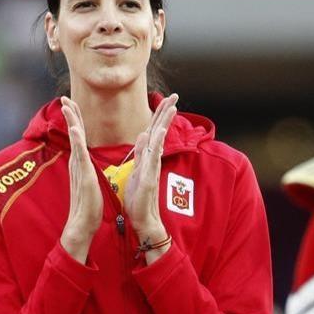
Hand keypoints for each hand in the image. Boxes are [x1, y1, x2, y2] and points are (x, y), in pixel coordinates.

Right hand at [59, 96, 103, 263]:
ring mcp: (78, 167)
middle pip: (74, 132)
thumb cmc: (89, 204)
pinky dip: (76, 140)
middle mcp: (76, 161)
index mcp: (80, 162)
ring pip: (75, 139)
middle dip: (70, 114)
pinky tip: (75, 129)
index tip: (72, 103)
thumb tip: (86, 161)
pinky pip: (79, 154)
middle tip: (64, 97)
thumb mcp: (90, 180)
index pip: (78, 136)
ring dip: (71, 121)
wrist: (84, 223)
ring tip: (67, 105)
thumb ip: (87, 169)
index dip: (75, 119)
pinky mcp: (82, 175)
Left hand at [124, 94, 177, 264]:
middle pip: (160, 131)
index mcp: (148, 156)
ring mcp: (153, 166)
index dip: (159, 114)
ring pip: (159, 141)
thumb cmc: (140, 197)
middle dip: (166, 113)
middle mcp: (153, 158)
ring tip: (171, 107)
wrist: (142, 218)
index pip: (154, 130)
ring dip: (165, 123)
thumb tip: (143, 134)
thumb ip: (141, 153)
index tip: (166, 98)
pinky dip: (157, 143)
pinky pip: (154, 157)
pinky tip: (160, 132)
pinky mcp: (150, 176)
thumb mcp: (137, 170)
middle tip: (175, 95)